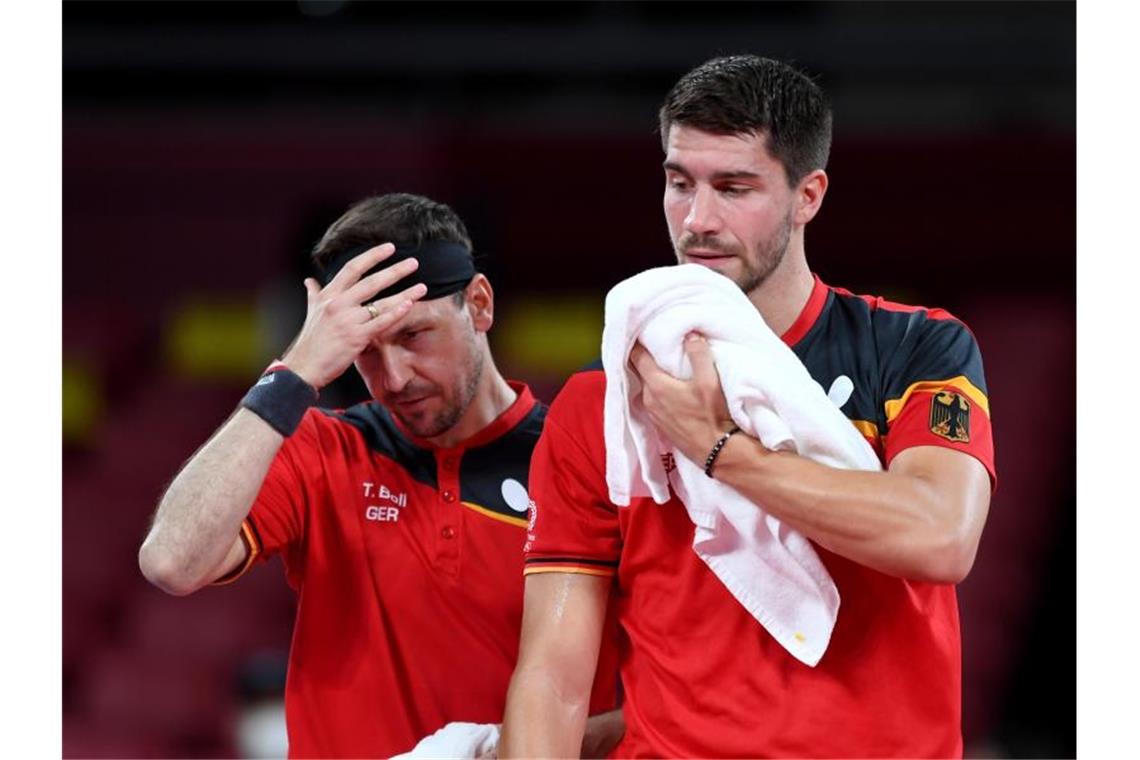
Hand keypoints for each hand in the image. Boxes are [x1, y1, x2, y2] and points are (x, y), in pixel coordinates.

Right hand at [282, 243, 427, 388]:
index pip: (352, 268)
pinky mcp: (356, 337)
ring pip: (380, 302)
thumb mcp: (311, 312)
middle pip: (371, 281)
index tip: (389, 247)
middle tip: (413, 263)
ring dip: (404, 293)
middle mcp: (338, 304)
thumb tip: (309, 281)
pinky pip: (380, 322)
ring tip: (422, 287)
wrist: (304, 366)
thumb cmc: (311, 340)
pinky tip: (409, 305)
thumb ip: (314, 294)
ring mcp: (347, 320)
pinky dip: (395, 313)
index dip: (372, 256)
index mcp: (328, 295)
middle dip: (395, 271)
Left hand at [628, 333, 734, 464]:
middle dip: (646, 358)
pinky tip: (670, 389)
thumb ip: (699, 355)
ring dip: (652, 376)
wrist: (718, 452)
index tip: (640, 331)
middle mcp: (649, 400)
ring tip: (664, 366)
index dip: (638, 343)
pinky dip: (657, 391)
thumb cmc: (713, 417)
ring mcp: (653, 414)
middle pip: (641, 372)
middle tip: (654, 345)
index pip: (637, 357)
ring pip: (647, 387)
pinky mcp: (660, 424)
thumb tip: (691, 336)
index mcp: (656, 386)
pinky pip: (653, 401)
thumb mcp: (710, 381)